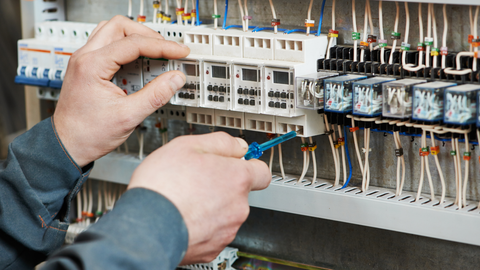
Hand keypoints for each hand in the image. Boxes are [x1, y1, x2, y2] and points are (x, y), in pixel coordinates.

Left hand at [53, 16, 189, 166]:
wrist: (68, 145)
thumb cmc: (87, 134)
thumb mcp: (128, 116)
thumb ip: (155, 95)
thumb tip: (175, 79)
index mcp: (92, 66)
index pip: (133, 43)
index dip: (162, 46)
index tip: (179, 52)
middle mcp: (85, 57)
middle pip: (120, 27)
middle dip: (148, 36)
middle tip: (167, 50)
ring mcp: (84, 60)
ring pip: (113, 32)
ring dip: (136, 39)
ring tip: (155, 55)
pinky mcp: (88, 67)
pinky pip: (110, 46)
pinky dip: (128, 49)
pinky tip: (140, 65)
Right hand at [128, 132, 270, 263]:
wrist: (146, 227)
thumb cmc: (163, 187)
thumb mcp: (188, 145)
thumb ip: (220, 143)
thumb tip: (238, 146)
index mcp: (236, 178)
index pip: (262, 172)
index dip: (249, 165)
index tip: (239, 164)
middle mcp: (238, 206)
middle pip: (239, 192)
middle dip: (223, 186)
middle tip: (198, 180)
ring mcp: (227, 229)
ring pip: (226, 213)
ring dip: (211, 206)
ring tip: (185, 199)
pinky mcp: (213, 248)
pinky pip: (212, 232)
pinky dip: (201, 225)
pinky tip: (182, 217)